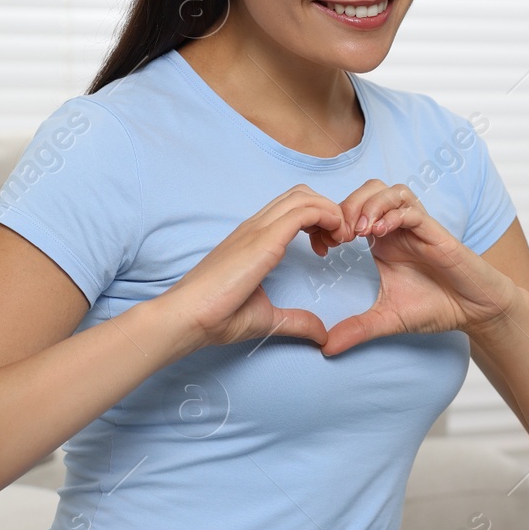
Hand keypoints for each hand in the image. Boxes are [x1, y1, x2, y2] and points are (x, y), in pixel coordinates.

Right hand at [159, 184, 353, 352]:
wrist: (188, 317)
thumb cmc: (217, 317)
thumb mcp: (268, 319)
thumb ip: (296, 321)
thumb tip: (322, 334)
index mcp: (254, 239)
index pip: (292, 208)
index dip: (318, 220)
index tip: (326, 249)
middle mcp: (256, 227)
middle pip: (301, 194)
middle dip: (328, 211)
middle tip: (338, 241)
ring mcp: (258, 229)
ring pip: (304, 197)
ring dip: (331, 212)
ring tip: (340, 240)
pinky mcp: (263, 239)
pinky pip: (304, 211)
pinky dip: (327, 217)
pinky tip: (334, 240)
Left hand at [319, 180, 523, 356]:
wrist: (474, 311)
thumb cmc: (435, 307)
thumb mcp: (387, 319)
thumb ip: (357, 329)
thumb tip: (326, 348)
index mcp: (383, 241)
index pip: (354, 210)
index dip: (335, 220)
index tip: (324, 246)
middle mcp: (399, 228)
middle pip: (370, 189)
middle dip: (349, 205)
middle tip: (339, 235)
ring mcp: (418, 228)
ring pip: (391, 191)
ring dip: (370, 204)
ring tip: (359, 231)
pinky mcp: (436, 233)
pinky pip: (412, 210)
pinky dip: (393, 215)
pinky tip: (379, 234)